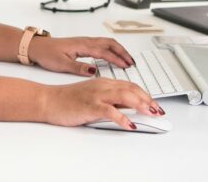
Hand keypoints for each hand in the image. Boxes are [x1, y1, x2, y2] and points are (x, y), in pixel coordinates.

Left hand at [28, 35, 134, 76]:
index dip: (117, 59)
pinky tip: (113, 56)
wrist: (37, 47)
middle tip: (132, 62)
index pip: (104, 51)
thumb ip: (79, 67)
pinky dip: (111, 49)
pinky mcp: (82, 44)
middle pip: (110, 43)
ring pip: (106, 42)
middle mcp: (85, 41)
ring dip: (118, 49)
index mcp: (82, 46)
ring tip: (126, 59)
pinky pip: (101, 44)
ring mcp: (85, 41)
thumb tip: (94, 70)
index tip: (127, 65)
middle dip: (122, 52)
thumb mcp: (62, 64)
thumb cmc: (47, 54)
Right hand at [42, 78, 163, 128]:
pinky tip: (130, 125)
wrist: (49, 100)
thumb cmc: (67, 100)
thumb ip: (109, 101)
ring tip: (151, 114)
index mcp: (104, 82)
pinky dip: (122, 118)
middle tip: (158, 110)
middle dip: (147, 99)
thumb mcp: (92, 97)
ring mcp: (96, 95)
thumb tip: (127, 109)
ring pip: (124, 96)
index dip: (145, 94)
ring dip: (140, 105)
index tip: (154, 104)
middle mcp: (102, 86)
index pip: (130, 85)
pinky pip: (110, 111)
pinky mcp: (90, 105)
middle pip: (131, 89)